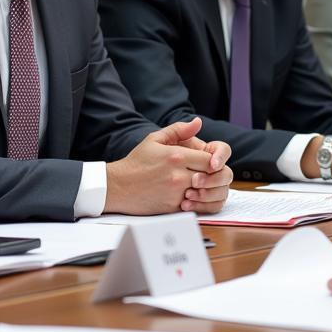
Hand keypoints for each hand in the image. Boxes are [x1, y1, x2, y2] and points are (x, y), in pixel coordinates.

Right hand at [105, 117, 231, 214]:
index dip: (214, 161)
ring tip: (200, 185)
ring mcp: (176, 193)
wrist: (118, 186)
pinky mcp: (172, 208)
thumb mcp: (155, 139)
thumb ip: (179, 129)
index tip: (208, 161)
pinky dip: (197, 202)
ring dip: (206, 189)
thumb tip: (198, 122)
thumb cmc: (137, 162)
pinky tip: (191, 196)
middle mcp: (178, 175)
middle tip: (208, 174)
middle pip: (212, 177)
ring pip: (205, 193)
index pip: (211, 160)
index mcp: (177, 156)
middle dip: (212, 175)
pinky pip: (196, 207)